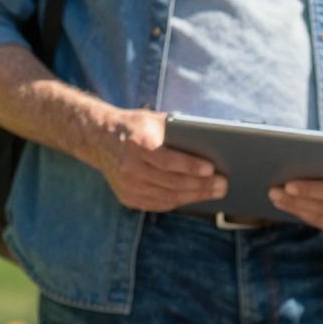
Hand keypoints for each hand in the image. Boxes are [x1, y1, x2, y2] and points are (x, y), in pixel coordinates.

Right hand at [92, 108, 224, 212]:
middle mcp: (130, 167)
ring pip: (167, 196)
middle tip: (223, 185)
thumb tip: (210, 140)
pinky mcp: (127, 197)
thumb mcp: (154, 120)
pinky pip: (158, 204)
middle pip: (172, 182)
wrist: (99, 139)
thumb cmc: (136, 127)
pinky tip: (194, 196)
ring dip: (194, 196)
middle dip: (201, 185)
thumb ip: (177, 129)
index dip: (191, 167)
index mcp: (138, 144)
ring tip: (215, 192)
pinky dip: (178, 201)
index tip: (211, 169)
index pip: (168, 160)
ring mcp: (128, 185)